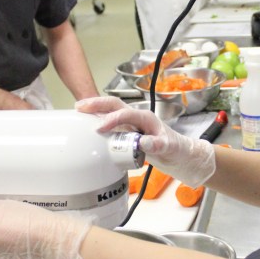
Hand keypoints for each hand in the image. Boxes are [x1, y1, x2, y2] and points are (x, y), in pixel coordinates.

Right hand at [76, 96, 215, 186]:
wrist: (180, 154)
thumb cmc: (176, 149)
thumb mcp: (169, 148)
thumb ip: (157, 144)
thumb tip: (142, 142)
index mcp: (146, 118)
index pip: (126, 114)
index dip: (112, 119)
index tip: (100, 128)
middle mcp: (138, 118)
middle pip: (115, 105)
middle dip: (97, 104)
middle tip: (80, 106)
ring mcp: (132, 124)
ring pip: (112, 111)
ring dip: (96, 109)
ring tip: (79, 110)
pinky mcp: (129, 132)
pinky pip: (112, 123)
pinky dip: (99, 120)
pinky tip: (88, 124)